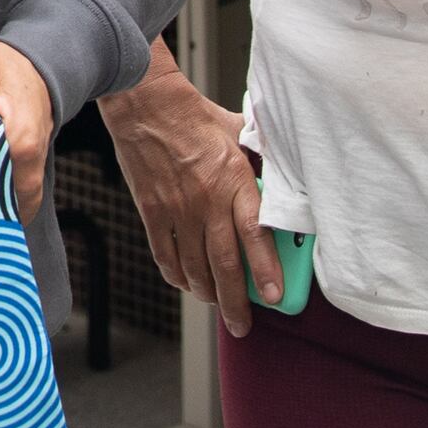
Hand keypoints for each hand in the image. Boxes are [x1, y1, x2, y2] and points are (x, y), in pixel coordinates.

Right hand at [92, 41, 264, 315]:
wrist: (145, 103)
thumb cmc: (193, 114)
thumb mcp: (238, 131)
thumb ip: (260, 155)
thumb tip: (282, 167)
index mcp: (234, 180)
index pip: (254, 235)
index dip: (266, 270)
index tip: (274, 296)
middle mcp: (206, 200)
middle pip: (223, 264)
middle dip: (235, 301)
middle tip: (243, 324)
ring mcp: (176, 209)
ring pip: (194, 266)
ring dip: (206, 292)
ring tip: (216, 304)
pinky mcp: (151, 210)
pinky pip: (165, 254)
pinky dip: (177, 275)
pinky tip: (186, 283)